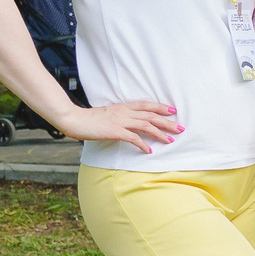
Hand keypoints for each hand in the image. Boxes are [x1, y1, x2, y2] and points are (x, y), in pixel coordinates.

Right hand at [54, 99, 182, 152]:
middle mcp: (124, 112)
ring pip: (146, 125)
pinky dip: (142, 144)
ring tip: (170, 140)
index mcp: (123, 106)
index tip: (173, 111)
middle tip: (180, 128)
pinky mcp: (115, 131)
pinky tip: (148, 150)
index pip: (146, 105)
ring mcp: (120, 121)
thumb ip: (119, 116)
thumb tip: (128, 124)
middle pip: (151, 115)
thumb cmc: (88, 118)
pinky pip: (133, 138)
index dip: (160, 107)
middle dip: (167, 122)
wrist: (74, 119)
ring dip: (160, 133)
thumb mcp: (107, 114)